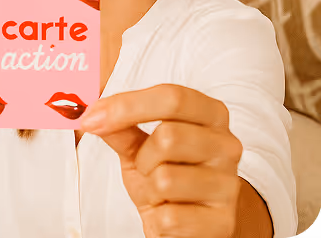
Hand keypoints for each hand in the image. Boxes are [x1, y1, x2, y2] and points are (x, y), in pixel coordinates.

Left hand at [80, 84, 242, 237]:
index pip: (172, 97)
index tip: (91, 119)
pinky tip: (170, 212)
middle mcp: (227, 145)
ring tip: (161, 193)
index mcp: (210, 115)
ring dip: (149, 190)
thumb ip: (120, 128)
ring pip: (166, 179)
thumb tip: (93, 114)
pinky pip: (169, 216)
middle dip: (143, 157)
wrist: (191, 223)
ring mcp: (229, 185)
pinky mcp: (222, 222)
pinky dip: (157, 216)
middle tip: (145, 168)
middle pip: (170, 136)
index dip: (126, 105)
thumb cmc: (168, 175)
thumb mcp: (140, 147)